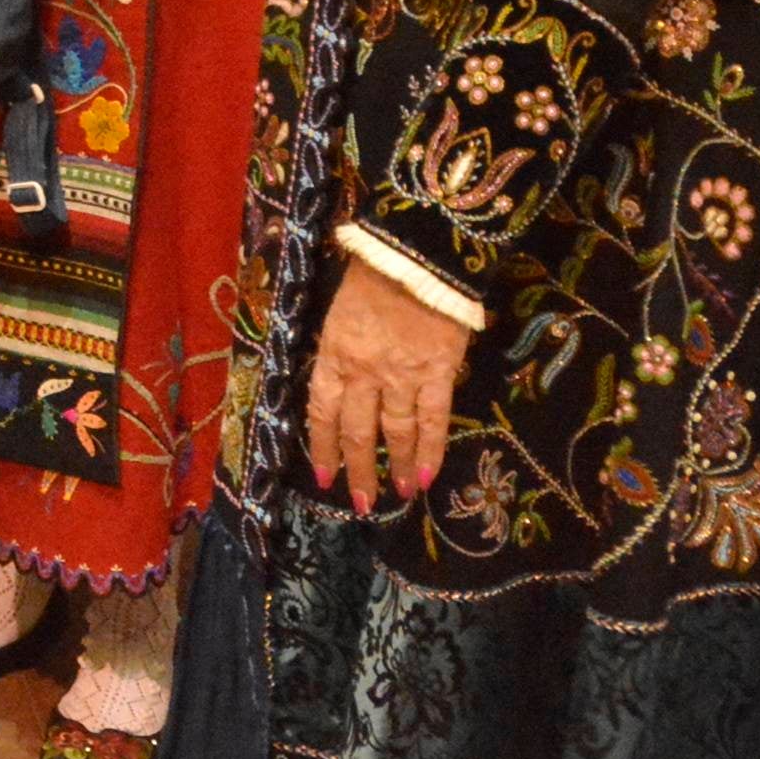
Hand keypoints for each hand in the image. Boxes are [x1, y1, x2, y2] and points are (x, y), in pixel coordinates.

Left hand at [306, 265, 470, 512]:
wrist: (416, 255)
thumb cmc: (374, 275)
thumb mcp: (341, 313)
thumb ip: (342, 351)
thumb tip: (346, 383)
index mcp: (333, 354)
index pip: (321, 412)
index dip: (323, 448)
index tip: (325, 477)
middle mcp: (363, 373)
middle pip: (357, 431)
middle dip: (358, 470)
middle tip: (360, 503)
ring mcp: (401, 376)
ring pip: (395, 432)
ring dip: (395, 467)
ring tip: (397, 495)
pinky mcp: (438, 373)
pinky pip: (433, 420)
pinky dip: (430, 451)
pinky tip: (426, 476)